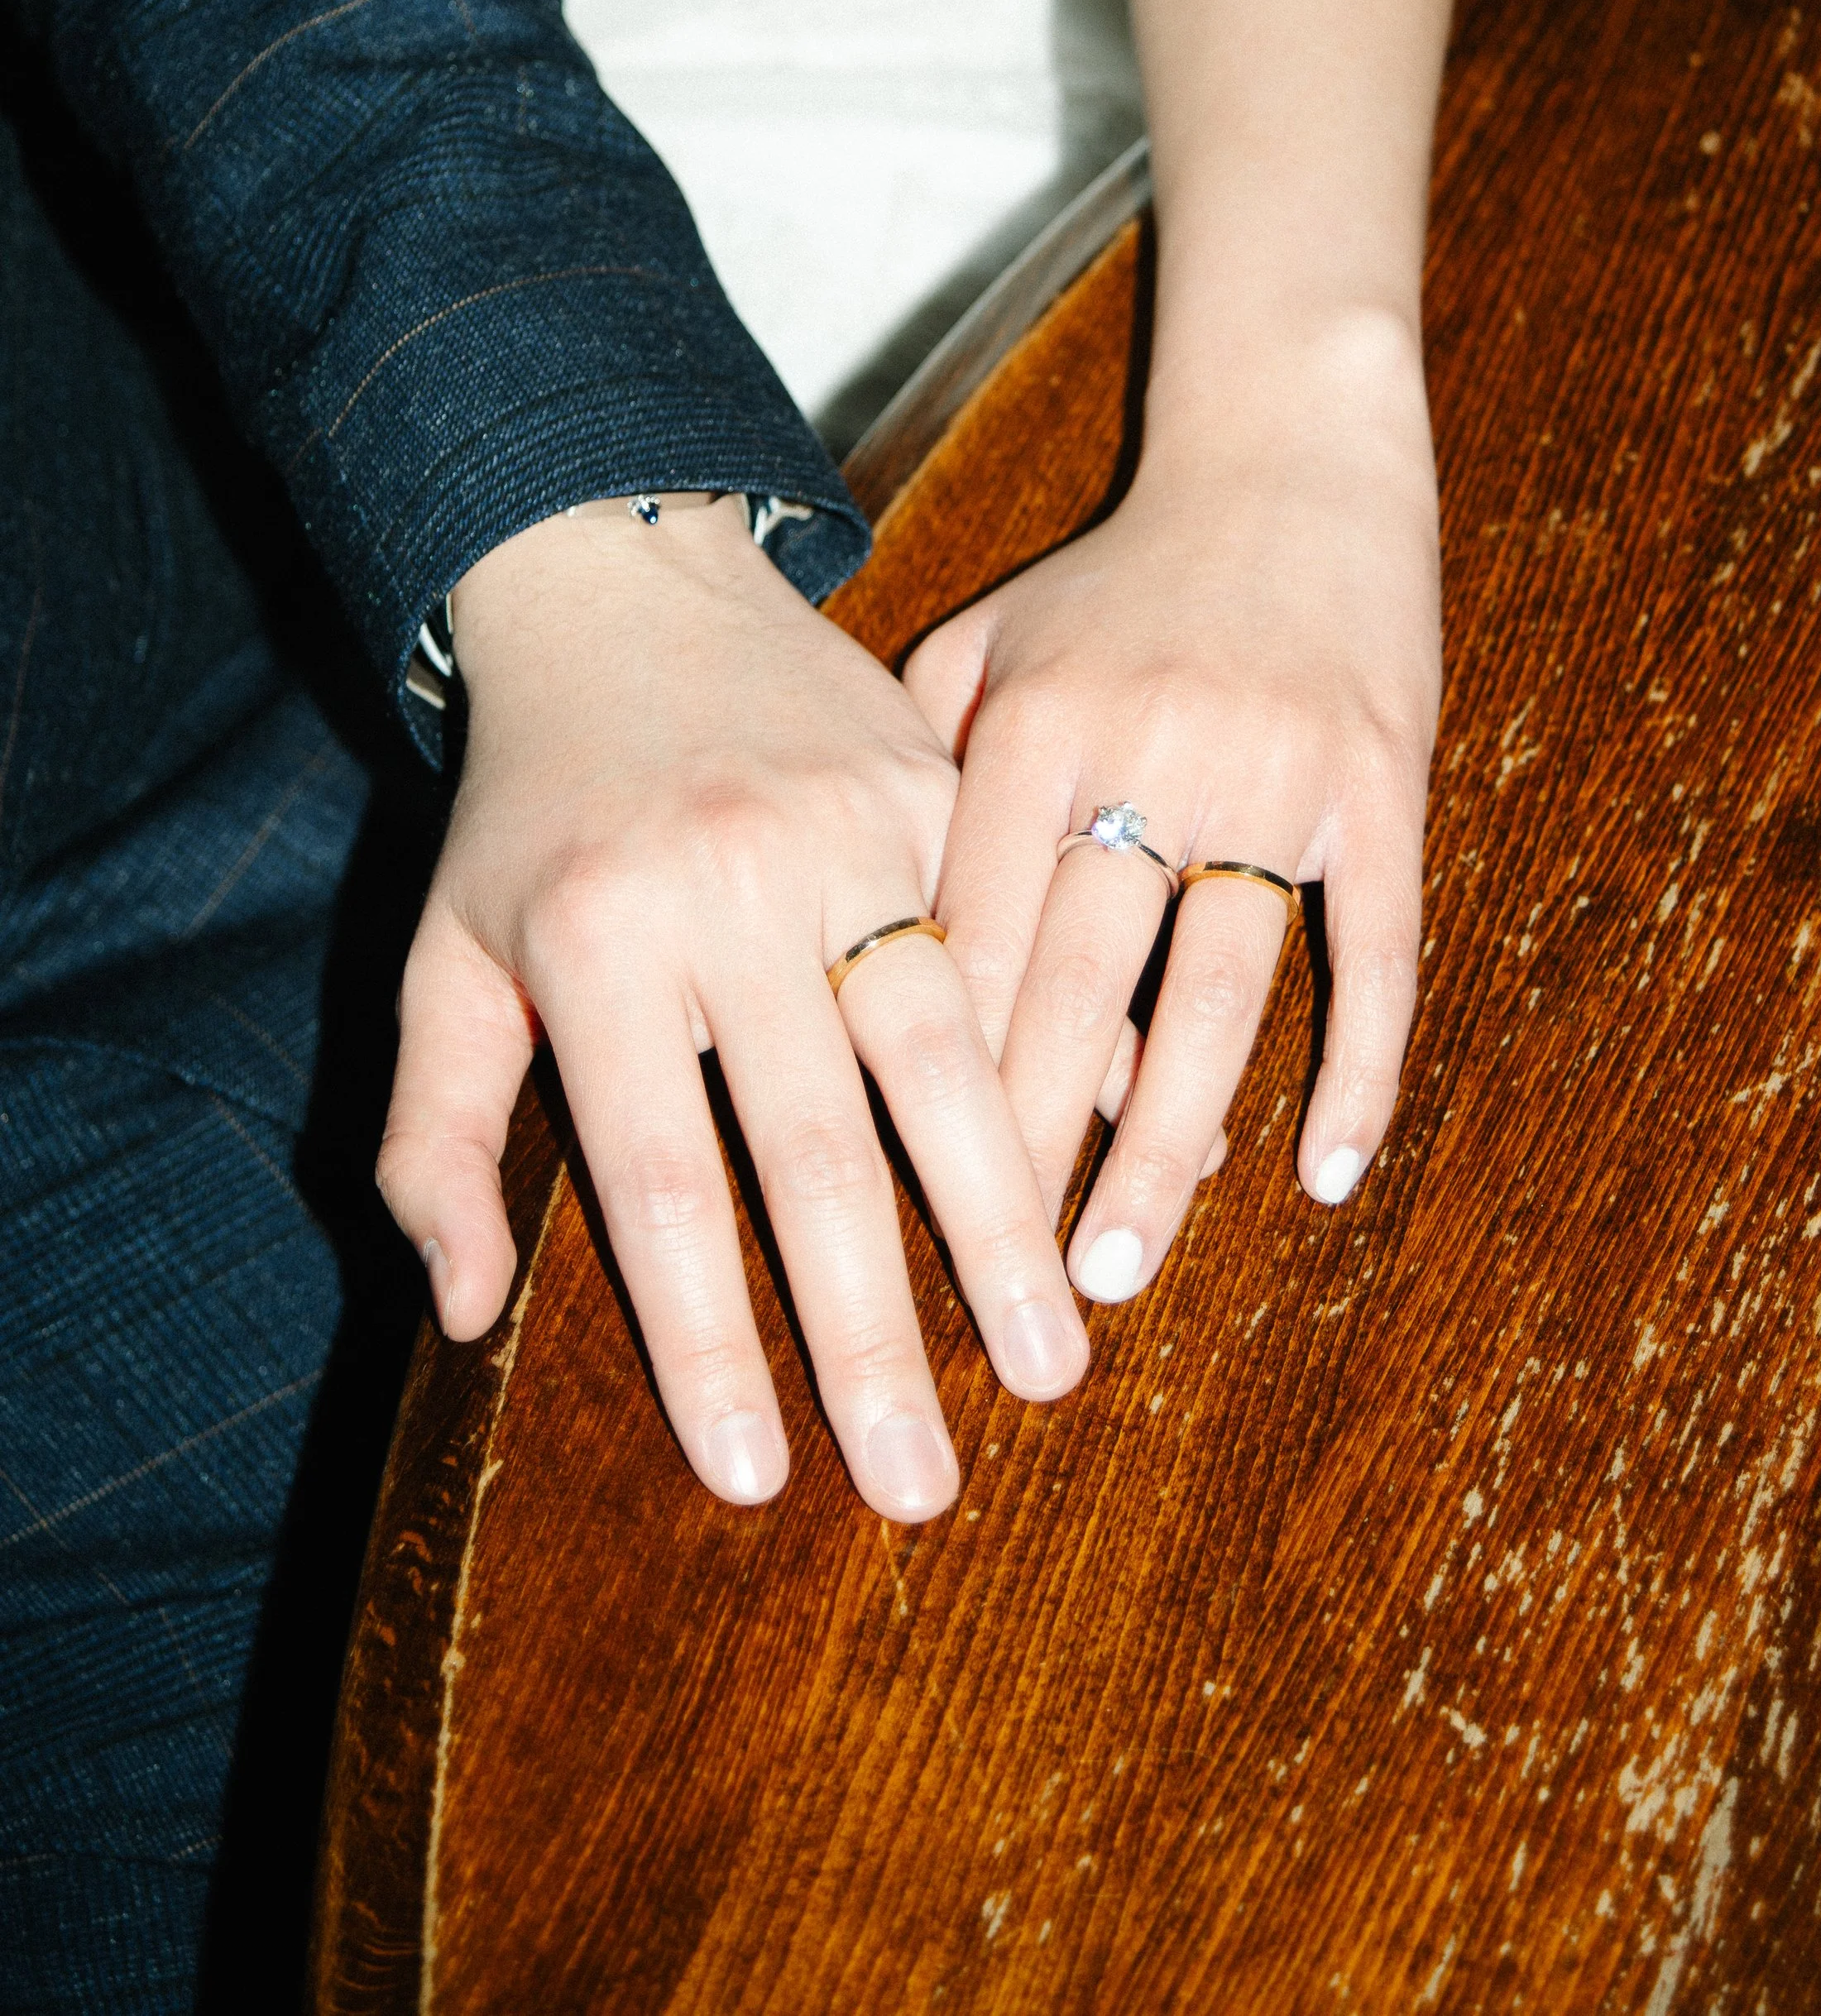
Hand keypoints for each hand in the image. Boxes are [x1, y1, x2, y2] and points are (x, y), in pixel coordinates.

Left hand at [375, 494, 1087, 1522]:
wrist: (627, 587)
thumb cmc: (527, 808)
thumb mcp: (442, 957)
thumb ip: (435, 1138)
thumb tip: (464, 1320)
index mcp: (597, 941)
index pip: (663, 1181)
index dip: (712, 1339)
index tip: (757, 1476)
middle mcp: (732, 890)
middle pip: (819, 1147)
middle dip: (877, 1330)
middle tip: (927, 1481)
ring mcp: (852, 834)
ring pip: (948, 1056)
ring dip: (1004, 1220)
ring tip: (1054, 1355)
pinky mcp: (937, 795)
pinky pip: (1017, 953)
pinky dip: (1076, 1065)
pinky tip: (1137, 1161)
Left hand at [905, 314, 1438, 1302]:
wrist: (1292, 463)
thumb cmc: (1118, 579)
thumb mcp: (992, 638)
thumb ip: (918, 765)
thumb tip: (852, 922)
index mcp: (1029, 722)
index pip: (965, 935)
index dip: (929, 1080)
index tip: (893, 1205)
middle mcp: (1143, 747)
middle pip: (1078, 987)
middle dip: (1032, 1151)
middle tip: (1002, 1291)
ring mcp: (1272, 769)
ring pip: (1216, 994)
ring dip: (1170, 1143)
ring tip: (1126, 1265)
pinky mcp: (1381, 783)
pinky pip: (1370, 953)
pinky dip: (1353, 1069)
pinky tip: (1321, 1175)